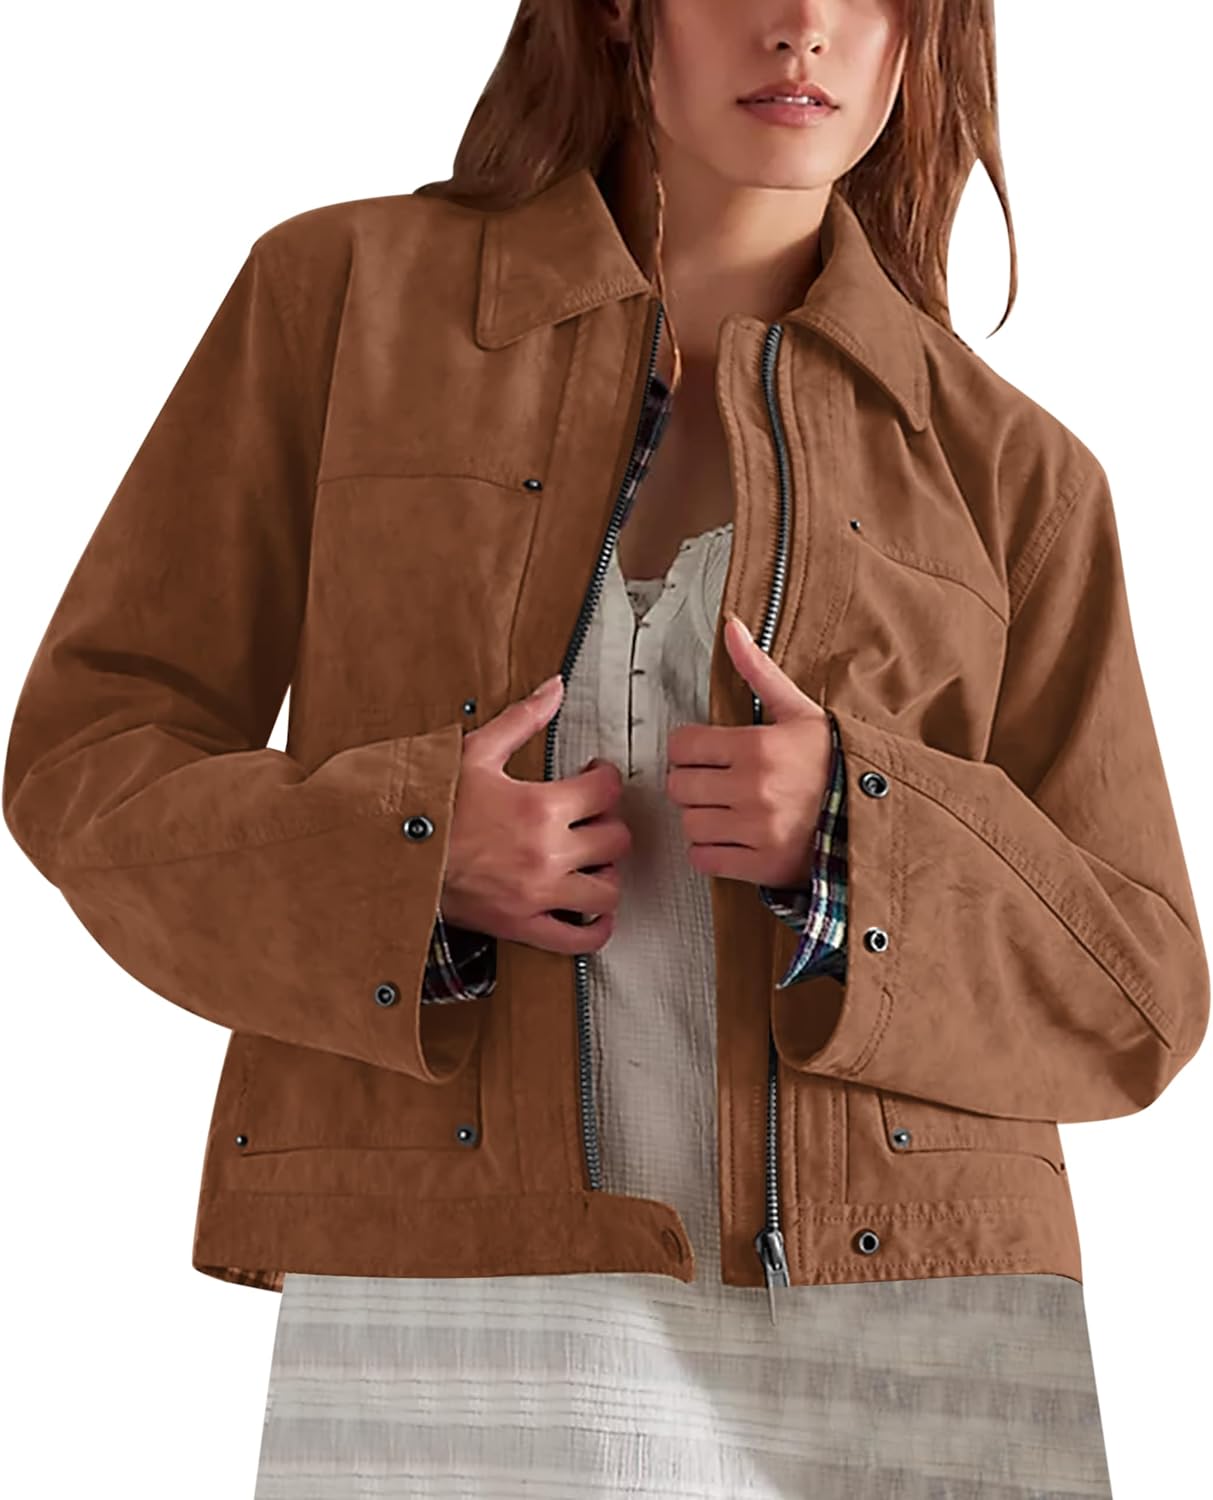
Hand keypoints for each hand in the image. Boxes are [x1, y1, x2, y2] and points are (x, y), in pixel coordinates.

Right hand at [439, 674, 630, 954]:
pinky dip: (595, 929)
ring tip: (590, 861)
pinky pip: (578, 938)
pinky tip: (594, 912)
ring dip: (606, 874)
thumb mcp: (474, 752)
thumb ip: (522, 720)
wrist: (390, 852)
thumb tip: (553, 689)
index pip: (606, 790)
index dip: (606, 777)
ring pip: (607, 889)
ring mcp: (537, 894)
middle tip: (593, 819)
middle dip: (609, 824)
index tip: (595, 777)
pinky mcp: (522, 925)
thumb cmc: (429, 804)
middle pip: (615, 840)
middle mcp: (547, 852)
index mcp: (540, 806)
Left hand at [663, 615, 830, 887]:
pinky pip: (704, 859)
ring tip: (726, 810)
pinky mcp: (760, 864)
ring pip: (689, 823)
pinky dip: (710, 852)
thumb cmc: (835, 763)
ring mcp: (756, 829)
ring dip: (701, 818)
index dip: (689, 748)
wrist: (872, 816)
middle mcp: (753, 788)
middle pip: (679, 785)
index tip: (704, 753)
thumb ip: (758, 672)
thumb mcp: (800, 711)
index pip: (683, 745)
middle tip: (714, 783)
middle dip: (692, 782)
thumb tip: (732, 630)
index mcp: (758, 747)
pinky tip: (732, 837)